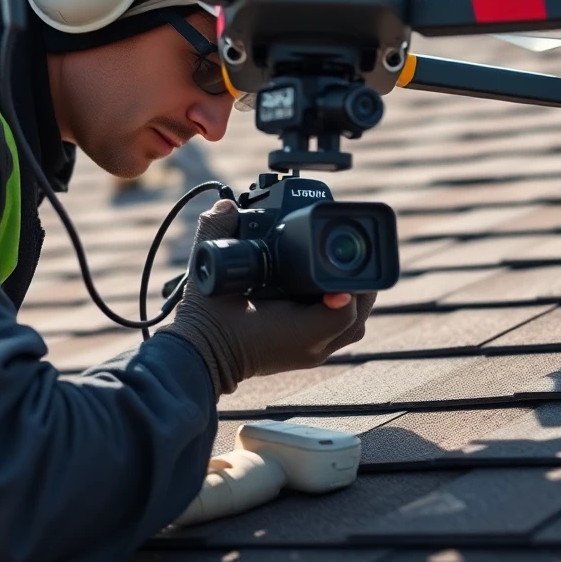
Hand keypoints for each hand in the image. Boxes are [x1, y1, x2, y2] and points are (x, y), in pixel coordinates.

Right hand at [159, 199, 375, 395]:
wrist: (200, 357)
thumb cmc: (208, 324)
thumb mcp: (210, 275)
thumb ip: (216, 234)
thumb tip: (226, 204)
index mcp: (299, 333)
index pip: (346, 306)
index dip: (348, 280)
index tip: (338, 258)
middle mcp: (314, 347)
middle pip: (360, 311)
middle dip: (357, 281)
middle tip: (342, 254)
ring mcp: (315, 353)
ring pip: (355, 323)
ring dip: (354, 295)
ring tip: (337, 268)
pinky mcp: (309, 352)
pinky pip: (341, 329)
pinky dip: (341, 307)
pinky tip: (328, 287)